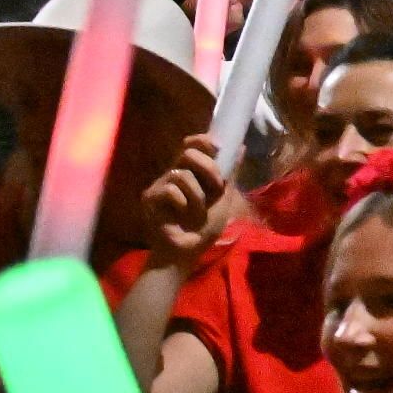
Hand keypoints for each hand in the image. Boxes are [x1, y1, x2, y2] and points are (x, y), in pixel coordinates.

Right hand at [138, 131, 241, 272]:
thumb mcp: (223, 199)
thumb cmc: (204, 228)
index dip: (202, 140)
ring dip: (198, 196)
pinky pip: (171, 190)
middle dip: (208, 167)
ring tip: (196, 213)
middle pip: (188, 152)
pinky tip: (181, 216)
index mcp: (190, 172)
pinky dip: (183, 204)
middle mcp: (173, 175)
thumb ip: (230, 174)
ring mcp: (160, 185)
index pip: (191, 145)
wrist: (187, 252)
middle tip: (217, 186)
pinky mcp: (150, 198)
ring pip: (183, 174)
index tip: (217, 147)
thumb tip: (242, 148)